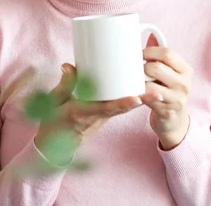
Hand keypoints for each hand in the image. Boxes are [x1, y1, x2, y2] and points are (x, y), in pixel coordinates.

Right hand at [34, 63, 149, 163]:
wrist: (54, 145)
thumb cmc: (53, 121)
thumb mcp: (54, 101)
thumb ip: (64, 83)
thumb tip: (69, 66)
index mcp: (83, 113)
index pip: (106, 108)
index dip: (123, 103)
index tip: (138, 98)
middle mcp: (95, 117)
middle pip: (121, 109)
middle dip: (140, 101)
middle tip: (157, 93)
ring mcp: (100, 118)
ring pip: (122, 110)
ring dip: (138, 102)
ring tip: (155, 92)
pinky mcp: (102, 117)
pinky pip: (117, 109)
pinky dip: (129, 103)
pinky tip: (139, 94)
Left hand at [143, 35, 192, 149]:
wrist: (174, 119)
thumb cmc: (167, 89)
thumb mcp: (169, 71)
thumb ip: (159, 53)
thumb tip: (149, 31)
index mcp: (185, 70)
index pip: (167, 52)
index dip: (149, 50)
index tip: (139, 53)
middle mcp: (184, 84)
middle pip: (156, 67)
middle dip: (141, 67)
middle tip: (135, 69)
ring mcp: (177, 99)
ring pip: (149, 83)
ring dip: (138, 81)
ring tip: (135, 81)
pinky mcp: (167, 111)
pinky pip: (146, 99)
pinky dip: (138, 94)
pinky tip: (135, 92)